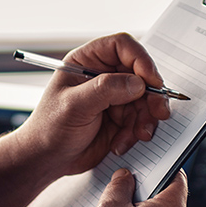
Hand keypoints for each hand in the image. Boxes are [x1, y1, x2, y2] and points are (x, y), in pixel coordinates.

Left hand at [14, 33, 172, 178]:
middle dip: (151, 95)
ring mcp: (114, 98)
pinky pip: (142, 120)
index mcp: (87, 62)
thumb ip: (105, 90)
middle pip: (141, 74)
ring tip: (137, 135)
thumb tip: (137, 83)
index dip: (141, 60)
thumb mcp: (74, 105)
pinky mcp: (121, 118)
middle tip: (158, 112)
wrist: (48, 160)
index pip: (122, 47)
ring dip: (145, 119)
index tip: (151, 80)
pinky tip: (121, 143)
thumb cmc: (50, 129)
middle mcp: (103, 76)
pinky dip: (137, 133)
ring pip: (146, 100)